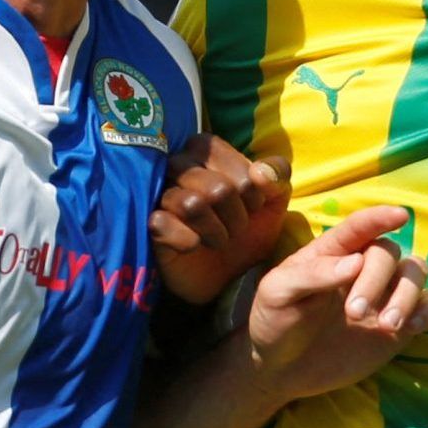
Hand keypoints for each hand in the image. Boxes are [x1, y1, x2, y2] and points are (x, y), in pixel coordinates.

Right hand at [151, 133, 291, 304]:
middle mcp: (178, 165)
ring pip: (192, 205)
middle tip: (235, 230)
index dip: (250, 191)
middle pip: (218, 188)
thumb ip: (277, 175)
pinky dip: (188, 242)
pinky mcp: (150, 225)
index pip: (234, 164)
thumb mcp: (273, 201)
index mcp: (206, 151)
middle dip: (236, 217)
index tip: (251, 206)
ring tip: (218, 240)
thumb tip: (259, 172)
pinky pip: (164, 225)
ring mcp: (160, 195)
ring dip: (216, 232)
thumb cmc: (248, 231)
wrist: (229, 277)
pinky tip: (193, 247)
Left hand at [244, 206, 427, 400]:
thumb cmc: (274, 320)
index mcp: (333, 252)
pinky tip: (412, 327)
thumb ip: (312, 274)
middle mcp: (363, 267)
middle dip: (377, 279)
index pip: (360, 227)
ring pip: (416, 273)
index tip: (399, 215)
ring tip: (388, 324)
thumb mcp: (278, 293)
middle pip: (389, 253)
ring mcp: (384, 295)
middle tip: (354, 312)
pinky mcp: (399, 324)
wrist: (280, 368)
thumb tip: (355, 262)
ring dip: (408, 294)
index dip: (379, 218)